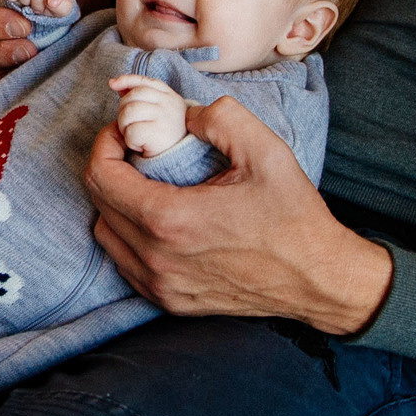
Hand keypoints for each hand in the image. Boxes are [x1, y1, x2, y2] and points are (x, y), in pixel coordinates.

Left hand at [81, 97, 395, 331]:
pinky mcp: (172, 302)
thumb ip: (220, 117)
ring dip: (116, 205)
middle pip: (99, 204)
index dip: (105, 143)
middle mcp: (157, 258)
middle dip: (109, 168)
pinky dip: (129, 238)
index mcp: (170, 219)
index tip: (124, 131)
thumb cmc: (293, 217)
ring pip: (107, 237)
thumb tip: (185, 113)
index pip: (101, 176)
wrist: (317, 278)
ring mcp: (162, 285)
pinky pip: (126, 265)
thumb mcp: (265, 151)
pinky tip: (158, 220)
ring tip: (146, 185)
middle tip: (136, 150)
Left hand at [107, 74, 187, 158]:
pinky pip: (132, 131)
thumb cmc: (163, 136)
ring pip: (128, 112)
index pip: (144, 81)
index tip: (112, 84)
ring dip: (124, 126)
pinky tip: (141, 146)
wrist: (180, 160)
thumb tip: (114, 83)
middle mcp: (170, 103)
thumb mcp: (154, 111)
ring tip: (134, 136)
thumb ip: (137, 96)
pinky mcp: (160, 133)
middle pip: (132, 96)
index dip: (126, 80)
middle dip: (123, 112)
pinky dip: (131, 141)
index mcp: (170, 96)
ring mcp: (166, 116)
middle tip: (130, 127)